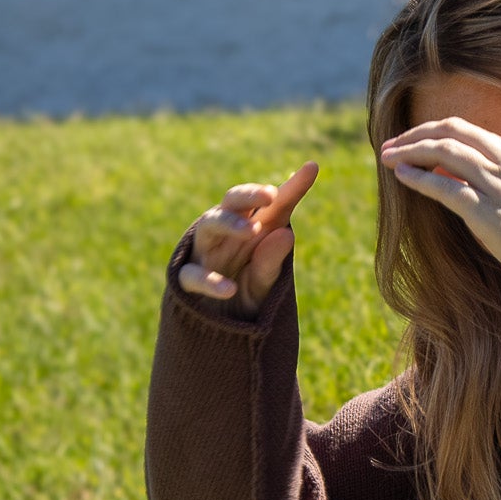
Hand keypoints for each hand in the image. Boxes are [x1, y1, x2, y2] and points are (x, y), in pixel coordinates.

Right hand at [179, 161, 318, 317]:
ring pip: (209, 224)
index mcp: (254, 229)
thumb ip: (272, 262)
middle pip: (233, 202)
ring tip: (252, 230)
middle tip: (271, 195)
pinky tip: (229, 289)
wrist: (219, 331)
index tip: (313, 168)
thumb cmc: (245, 296)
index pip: (274, 205)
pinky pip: (193, 274)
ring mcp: (206, 253)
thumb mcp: (265, 283)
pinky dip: (210, 281)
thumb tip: (286, 234)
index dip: (292, 187)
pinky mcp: (188, 278)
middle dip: (249, 195)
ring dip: (230, 223)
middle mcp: (227, 234)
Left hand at [380, 119, 500, 301]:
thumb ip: (498, 187)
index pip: (469, 131)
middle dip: (417, 134)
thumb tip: (458, 183)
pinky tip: (400, 176)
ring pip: (446, 152)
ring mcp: (500, 189)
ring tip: (387, 157)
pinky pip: (445, 188)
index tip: (412, 138)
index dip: (435, 131)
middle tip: (390, 145)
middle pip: (453, 132)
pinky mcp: (488, 215)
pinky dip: (419, 179)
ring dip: (411, 151)